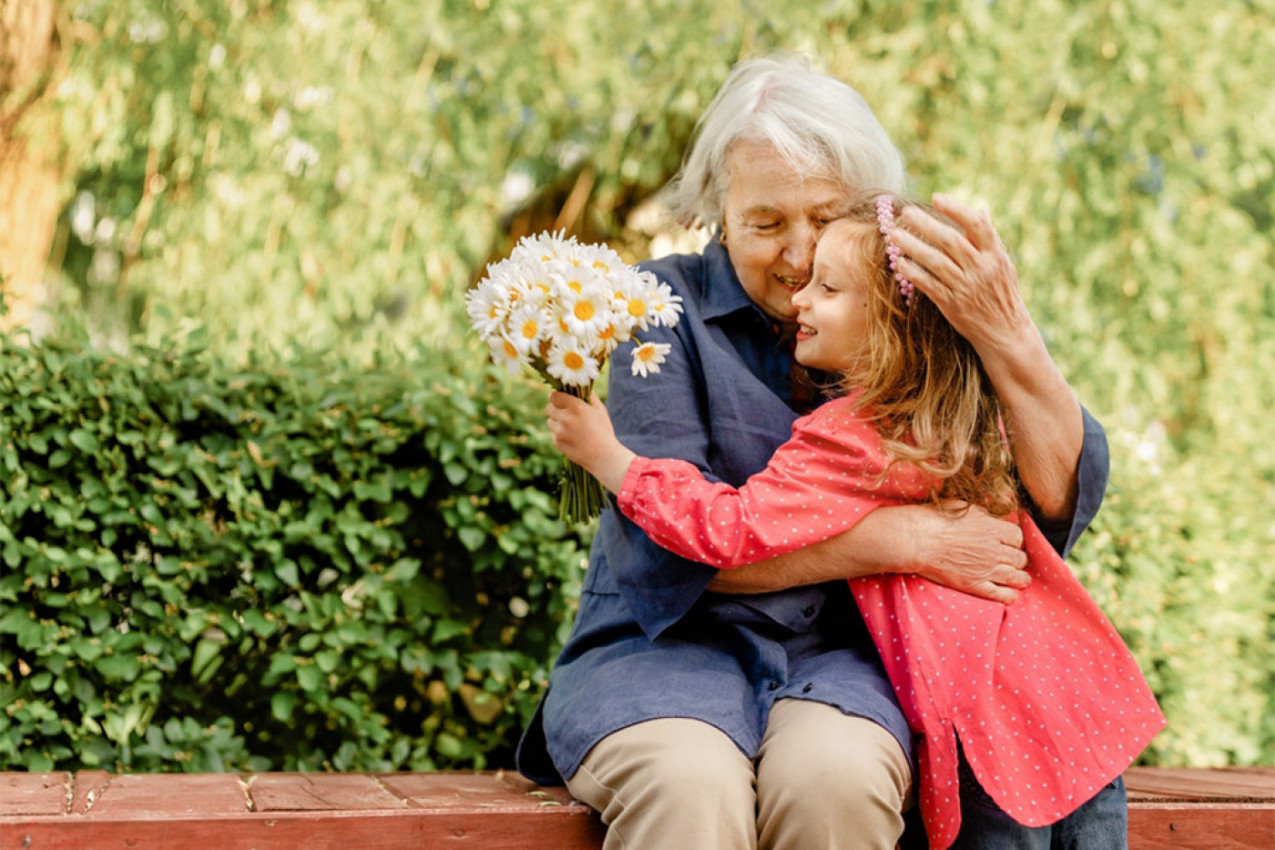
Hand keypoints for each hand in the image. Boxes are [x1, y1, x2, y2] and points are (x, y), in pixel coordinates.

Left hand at [545, 391, 635, 492]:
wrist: (603, 456)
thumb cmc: (604, 431)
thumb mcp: (600, 410)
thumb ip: (590, 396)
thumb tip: (582, 385)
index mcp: (576, 407)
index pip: (554, 396)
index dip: (557, 397)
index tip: (561, 400)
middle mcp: (565, 417)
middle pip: (549, 408)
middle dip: (555, 409)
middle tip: (565, 413)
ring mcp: (560, 431)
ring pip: (550, 421)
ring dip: (557, 422)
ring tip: (570, 427)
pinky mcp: (557, 442)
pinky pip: (553, 433)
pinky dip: (559, 434)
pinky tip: (571, 437)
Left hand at [889, 193, 1034, 355]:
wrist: (1006, 333)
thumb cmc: (1002, 294)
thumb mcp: (1004, 264)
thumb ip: (988, 239)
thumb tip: (980, 210)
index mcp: (995, 255)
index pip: (976, 225)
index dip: (956, 209)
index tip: (936, 198)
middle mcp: (981, 269)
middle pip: (950, 241)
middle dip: (926, 224)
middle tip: (906, 212)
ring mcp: (966, 287)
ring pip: (936, 262)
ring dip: (913, 246)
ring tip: (894, 234)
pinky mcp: (952, 305)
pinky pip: (929, 285)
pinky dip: (914, 273)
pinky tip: (900, 263)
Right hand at [906, 501, 1030, 604]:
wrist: (917, 540)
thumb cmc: (935, 520)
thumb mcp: (963, 507)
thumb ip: (983, 514)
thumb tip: (993, 518)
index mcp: (993, 528)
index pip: (1017, 536)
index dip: (1014, 539)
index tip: (1008, 542)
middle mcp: (994, 550)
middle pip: (1020, 558)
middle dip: (1017, 558)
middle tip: (1011, 559)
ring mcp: (986, 569)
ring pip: (1016, 577)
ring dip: (1020, 578)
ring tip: (1019, 579)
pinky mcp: (974, 585)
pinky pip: (1001, 595)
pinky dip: (1009, 595)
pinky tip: (1009, 594)